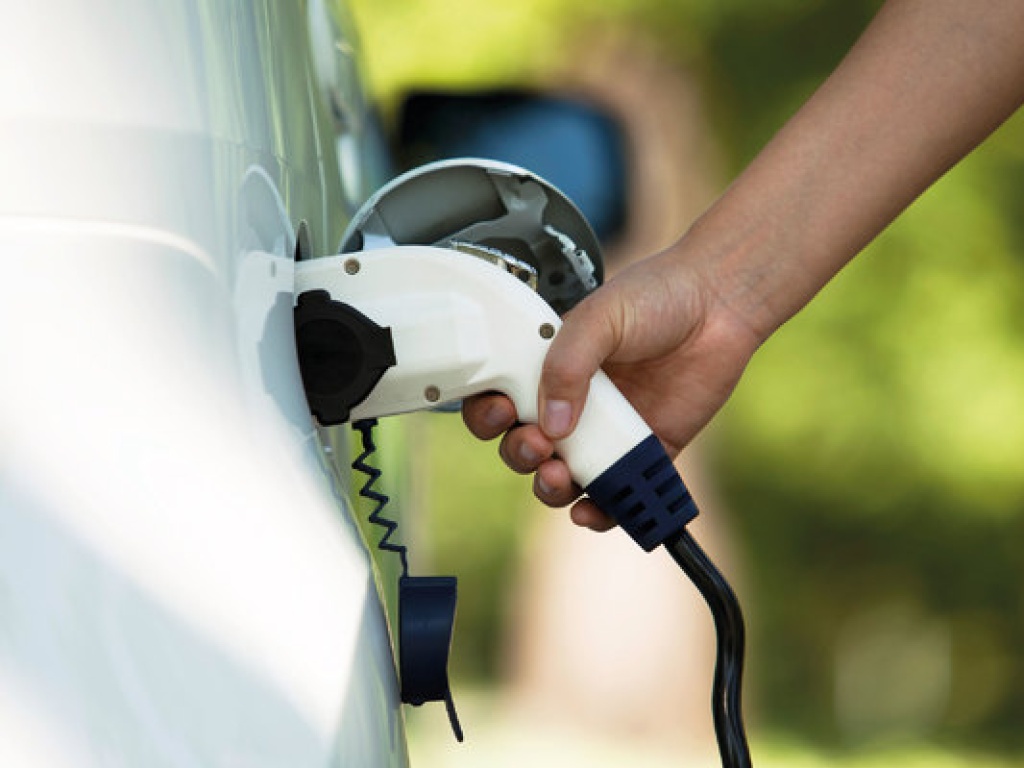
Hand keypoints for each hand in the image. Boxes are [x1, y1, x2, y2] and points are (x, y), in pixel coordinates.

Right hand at [462, 241, 761, 530]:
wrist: (719, 304)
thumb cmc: (656, 297)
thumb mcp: (599, 317)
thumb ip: (568, 363)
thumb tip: (553, 424)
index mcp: (549, 367)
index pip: (501, 400)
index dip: (490, 414)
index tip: (502, 411)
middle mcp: (573, 404)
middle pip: (526, 447)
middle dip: (520, 454)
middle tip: (537, 444)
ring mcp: (607, 433)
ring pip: (563, 478)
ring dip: (550, 487)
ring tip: (559, 475)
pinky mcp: (645, 454)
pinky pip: (615, 495)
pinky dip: (599, 513)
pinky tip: (590, 511)